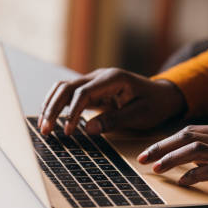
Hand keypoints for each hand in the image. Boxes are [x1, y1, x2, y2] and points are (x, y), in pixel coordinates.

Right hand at [38, 68, 185, 134]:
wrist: (163, 95)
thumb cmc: (155, 104)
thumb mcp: (140, 115)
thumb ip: (115, 120)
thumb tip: (88, 130)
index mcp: (114, 78)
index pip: (84, 92)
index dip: (72, 112)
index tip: (68, 132)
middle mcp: (100, 76)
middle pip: (67, 87)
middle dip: (53, 108)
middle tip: (45, 130)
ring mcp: (95, 81)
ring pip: (64, 88)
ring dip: (51, 106)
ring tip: (44, 127)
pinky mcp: (92, 90)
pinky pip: (70, 94)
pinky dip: (58, 105)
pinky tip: (51, 120)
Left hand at [137, 124, 207, 197]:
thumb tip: (206, 157)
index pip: (192, 131)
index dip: (169, 140)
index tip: (153, 149)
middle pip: (186, 137)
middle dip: (161, 147)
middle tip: (142, 158)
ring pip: (194, 151)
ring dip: (171, 160)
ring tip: (156, 169)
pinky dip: (193, 175)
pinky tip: (183, 182)